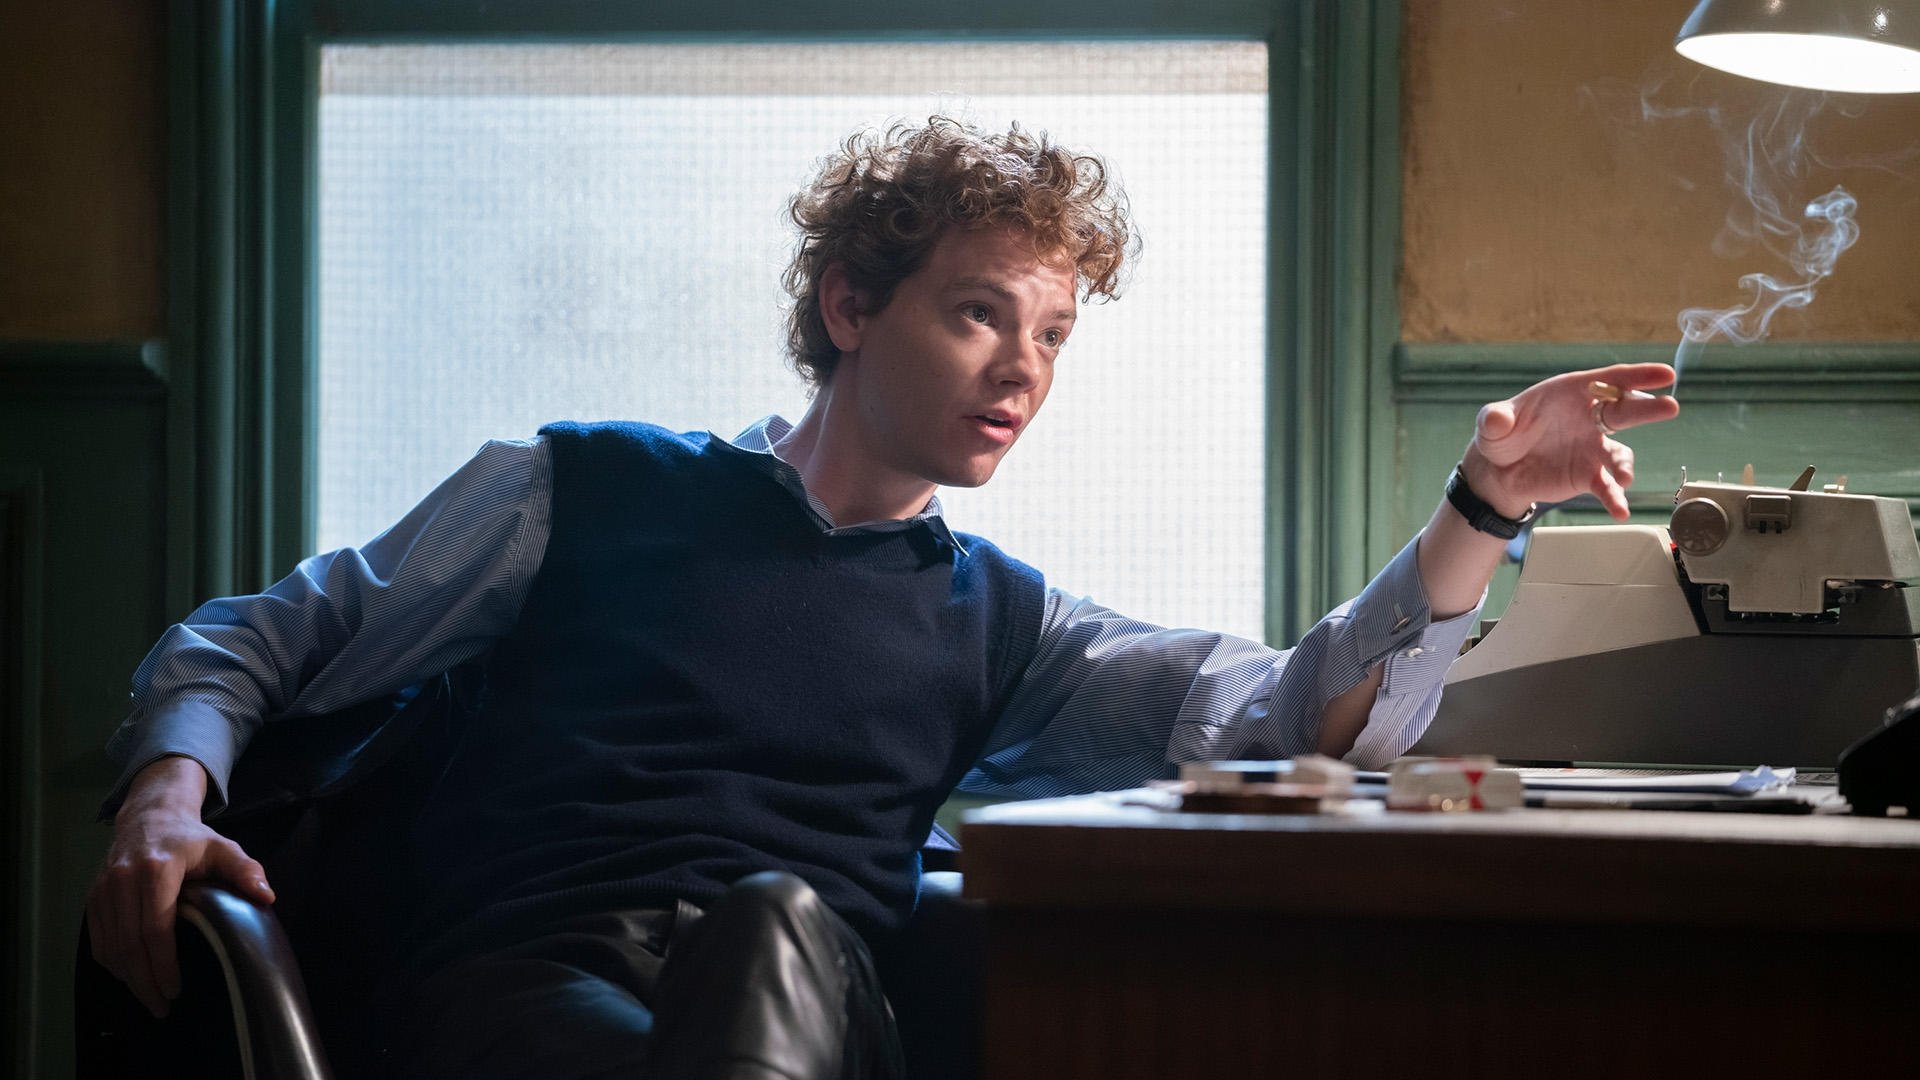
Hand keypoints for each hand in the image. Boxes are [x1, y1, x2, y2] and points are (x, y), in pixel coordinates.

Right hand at [86, 756, 274, 1017]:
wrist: (150, 815)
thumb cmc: (191, 839)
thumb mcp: (224, 848)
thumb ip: (245, 870)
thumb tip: (268, 897)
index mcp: (157, 870)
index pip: (155, 927)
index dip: (163, 964)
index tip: (175, 989)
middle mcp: (124, 879)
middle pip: (130, 943)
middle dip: (145, 980)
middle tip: (162, 1006)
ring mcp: (104, 889)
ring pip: (110, 945)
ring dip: (127, 977)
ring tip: (148, 998)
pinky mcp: (93, 896)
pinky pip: (98, 938)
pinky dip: (112, 963)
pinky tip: (129, 977)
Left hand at [1464, 363, 1680, 519]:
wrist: (1499, 472)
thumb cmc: (1501, 436)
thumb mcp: (1492, 422)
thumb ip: (1494, 418)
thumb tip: (1495, 419)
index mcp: (1571, 393)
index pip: (1609, 380)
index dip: (1638, 376)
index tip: (1665, 374)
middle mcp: (1589, 418)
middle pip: (1624, 410)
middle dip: (1647, 408)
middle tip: (1670, 407)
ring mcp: (1593, 447)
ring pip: (1618, 453)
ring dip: (1624, 464)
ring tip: (1623, 476)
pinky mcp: (1589, 475)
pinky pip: (1606, 486)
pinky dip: (1614, 497)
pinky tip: (1619, 510)